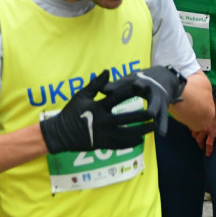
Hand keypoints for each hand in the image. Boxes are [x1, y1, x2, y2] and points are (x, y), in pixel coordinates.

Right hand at [39, 70, 153, 152]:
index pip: (118, 98)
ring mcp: (104, 135)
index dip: (131, 92)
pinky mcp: (103, 145)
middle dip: (142, 116)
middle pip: (127, 118)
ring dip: (142, 130)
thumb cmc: (71, 112)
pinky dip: (131, 142)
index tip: (143, 88)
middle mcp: (103, 121)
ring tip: (154, 126)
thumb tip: (108, 71)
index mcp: (98, 107)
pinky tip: (141, 140)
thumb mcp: (81, 95)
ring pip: (128, 134)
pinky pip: (121, 144)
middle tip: (154, 112)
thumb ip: (96, 84)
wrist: (61, 134)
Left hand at [103, 65, 184, 136]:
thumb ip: (116, 85)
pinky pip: (163, 117)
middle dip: (152, 106)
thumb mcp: (129, 80)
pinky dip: (162, 126)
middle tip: (150, 114)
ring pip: (160, 110)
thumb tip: (103, 91)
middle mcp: (153, 92)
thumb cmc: (139, 80)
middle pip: (153, 99)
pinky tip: (161, 134)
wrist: (162, 77)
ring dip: (159, 120)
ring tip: (157, 129)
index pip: (139, 84)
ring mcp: (160, 100)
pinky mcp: (164, 107)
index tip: (136, 86)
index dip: (137, 85)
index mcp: (141, 83)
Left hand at [191, 103, 215, 156]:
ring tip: (201, 146)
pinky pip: (209, 143)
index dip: (191, 130)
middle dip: (195, 137)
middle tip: (198, 139)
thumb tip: (194, 116)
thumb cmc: (211, 105)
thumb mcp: (202, 109)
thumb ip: (197, 114)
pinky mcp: (213, 132)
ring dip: (199, 143)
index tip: (193, 132)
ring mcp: (205, 129)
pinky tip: (208, 154)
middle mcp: (198, 124)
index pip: (190, 127)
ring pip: (199, 140)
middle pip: (193, 134)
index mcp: (195, 119)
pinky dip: (208, 150)